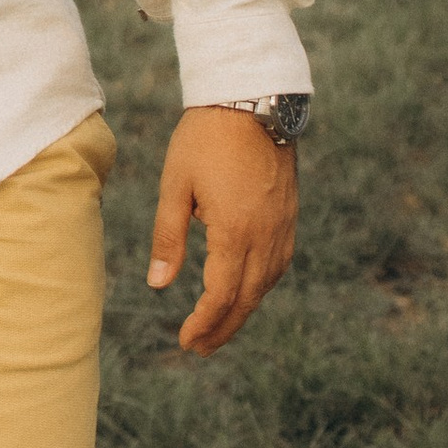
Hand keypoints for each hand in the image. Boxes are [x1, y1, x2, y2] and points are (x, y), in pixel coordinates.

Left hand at [147, 106, 296, 354]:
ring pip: (267, 284)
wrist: (250, 99)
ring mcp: (283, 226)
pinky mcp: (289, 215)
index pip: (221, 294)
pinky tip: (246, 291)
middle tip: (199, 349)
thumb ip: (169, 238)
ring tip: (219, 328)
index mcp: (235, 231)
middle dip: (223, 328)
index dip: (204, 323)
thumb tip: (158, 285)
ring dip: (243, 310)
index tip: (185, 341)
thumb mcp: (175, 187)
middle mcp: (266, 235)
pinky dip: (261, 285)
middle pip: (247, 298)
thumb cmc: (204, 140)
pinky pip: (279, 263)